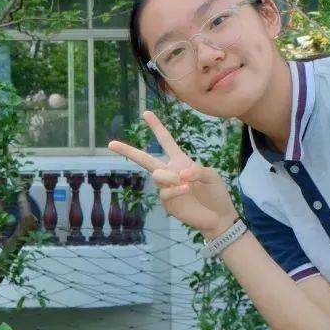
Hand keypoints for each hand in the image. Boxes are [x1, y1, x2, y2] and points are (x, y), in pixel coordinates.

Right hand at [108, 111, 236, 237]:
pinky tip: (187, 189)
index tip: (146, 113)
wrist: (219, 216)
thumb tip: (180, 173)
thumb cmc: (216, 193)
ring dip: (170, 177)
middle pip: (145, 159)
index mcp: (180, 161)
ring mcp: (166, 188)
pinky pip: (165, 192)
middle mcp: (170, 172)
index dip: (156, 127)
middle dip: (127, 150)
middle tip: (111, 143)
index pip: (165, 141)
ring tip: (187, 183)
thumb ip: (198, 170)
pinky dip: (176, 189)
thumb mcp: (211, 176)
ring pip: (157, 175)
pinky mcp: (168, 203)